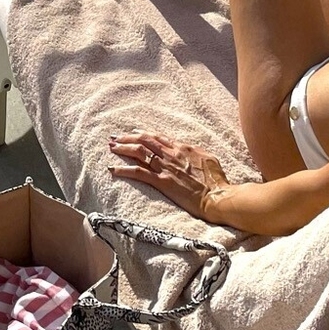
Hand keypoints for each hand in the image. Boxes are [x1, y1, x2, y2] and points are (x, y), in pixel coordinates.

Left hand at [108, 132, 236, 222]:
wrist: (217, 196)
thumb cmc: (217, 181)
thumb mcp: (208, 159)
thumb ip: (195, 153)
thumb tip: (188, 150)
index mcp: (183, 147)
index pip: (158, 137)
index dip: (143, 134)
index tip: (133, 133)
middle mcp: (172, 154)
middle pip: (145, 140)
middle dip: (128, 137)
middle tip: (115, 137)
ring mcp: (166, 167)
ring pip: (139, 152)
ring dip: (123, 148)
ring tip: (111, 147)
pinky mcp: (162, 182)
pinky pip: (139, 173)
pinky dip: (124, 169)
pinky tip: (113, 169)